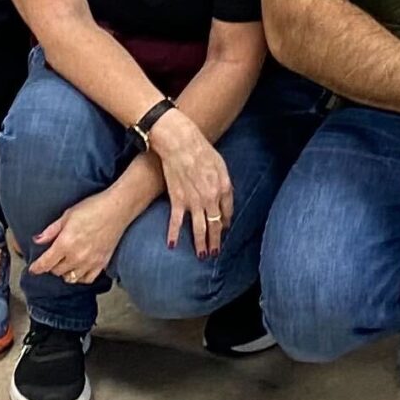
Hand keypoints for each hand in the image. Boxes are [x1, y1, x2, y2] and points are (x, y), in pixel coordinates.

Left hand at [28, 185, 136, 285]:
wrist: (118, 208)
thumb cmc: (93, 208)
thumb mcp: (67, 215)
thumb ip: (51, 231)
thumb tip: (37, 240)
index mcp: (65, 243)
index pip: (45, 263)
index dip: (36, 268)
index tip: (33, 269)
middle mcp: (76, 256)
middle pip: (56, 271)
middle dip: (51, 266)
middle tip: (52, 258)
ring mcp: (90, 262)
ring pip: (70, 277)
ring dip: (65, 272)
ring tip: (65, 264)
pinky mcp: (102, 263)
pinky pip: (87, 279)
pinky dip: (80, 277)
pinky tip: (79, 269)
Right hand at [148, 112, 234, 258]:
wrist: (181, 144)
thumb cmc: (202, 150)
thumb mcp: (221, 165)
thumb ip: (224, 183)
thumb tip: (225, 198)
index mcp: (223, 188)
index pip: (227, 212)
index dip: (225, 222)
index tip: (224, 228)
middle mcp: (210, 199)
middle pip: (215, 225)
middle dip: (216, 240)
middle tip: (215, 252)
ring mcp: (193, 202)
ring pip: (199, 228)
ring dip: (201, 244)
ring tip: (203, 255)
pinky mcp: (177, 200)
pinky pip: (176, 222)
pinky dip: (173, 234)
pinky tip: (172, 245)